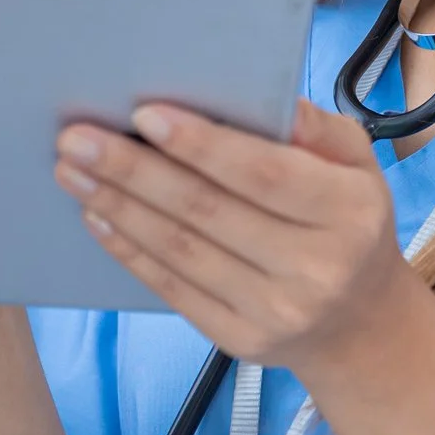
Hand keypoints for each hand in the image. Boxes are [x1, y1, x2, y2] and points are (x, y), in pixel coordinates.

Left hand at [53, 100, 412, 371]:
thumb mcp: (357, 165)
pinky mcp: (239, 339)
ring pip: (180, 250)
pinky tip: (96, 215)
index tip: (143, 114)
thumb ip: (315, 126)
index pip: (262, 172)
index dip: (200, 144)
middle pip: (207, 210)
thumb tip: (263, 95)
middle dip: (133, 170)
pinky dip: (128, 249)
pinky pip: (172, 288)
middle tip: (77, 137)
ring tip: (72, 169)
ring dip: (117, 206)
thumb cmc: (348, 223)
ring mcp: (275, 310)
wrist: (362, 326)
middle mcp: (315, 266)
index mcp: (348, 211)